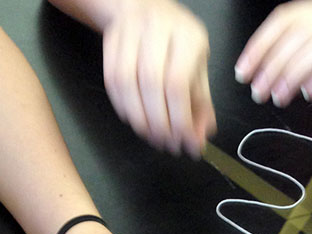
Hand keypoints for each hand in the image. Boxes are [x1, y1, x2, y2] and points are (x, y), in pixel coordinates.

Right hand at [102, 0, 215, 156]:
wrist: (147, 7)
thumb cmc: (178, 42)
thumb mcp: (198, 68)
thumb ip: (201, 106)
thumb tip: (197, 141)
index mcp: (186, 36)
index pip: (177, 83)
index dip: (179, 119)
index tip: (184, 141)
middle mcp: (156, 29)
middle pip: (150, 83)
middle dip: (158, 122)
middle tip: (166, 143)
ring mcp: (129, 32)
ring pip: (126, 83)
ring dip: (139, 119)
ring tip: (151, 136)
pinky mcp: (110, 40)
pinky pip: (111, 81)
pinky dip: (123, 108)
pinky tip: (136, 120)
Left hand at [234, 0, 311, 107]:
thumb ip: (296, 64)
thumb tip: (263, 77)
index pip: (287, 18)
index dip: (261, 44)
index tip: (244, 72)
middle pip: (301, 31)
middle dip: (273, 64)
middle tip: (259, 90)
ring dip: (294, 73)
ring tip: (280, 96)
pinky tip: (311, 92)